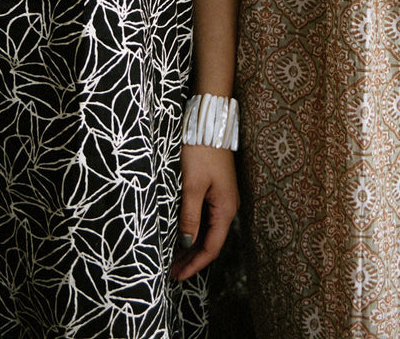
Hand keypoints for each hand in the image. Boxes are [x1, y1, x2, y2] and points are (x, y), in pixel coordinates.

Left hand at [171, 144, 239, 280]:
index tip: (177, 276)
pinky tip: (182, 234)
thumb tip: (186, 242)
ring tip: (174, 258)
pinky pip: (206, 216)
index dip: (195, 264)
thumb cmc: (201, 151)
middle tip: (172, 272)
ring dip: (192, 245)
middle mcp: (228, 206)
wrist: (209, 122)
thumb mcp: (192, 185)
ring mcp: (223, 197)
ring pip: (208, 230)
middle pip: (211, 241)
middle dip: (192, 258)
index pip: (212, 247)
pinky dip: (194, 229)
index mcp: (226, 208)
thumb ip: (189, 215)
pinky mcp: (216, 189)